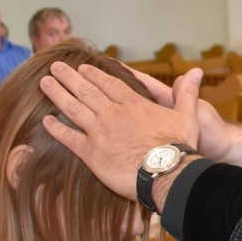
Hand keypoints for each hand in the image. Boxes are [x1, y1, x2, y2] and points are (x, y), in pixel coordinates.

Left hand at [41, 63, 204, 199]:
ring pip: (73, 108)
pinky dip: (57, 129)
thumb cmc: (179, 146)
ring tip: (44, 83)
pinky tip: (46, 121)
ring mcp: (99, 132)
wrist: (166, 173)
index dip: (94, 74)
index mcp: (133, 104)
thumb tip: (197, 72)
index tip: (82, 67)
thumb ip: (187, 93)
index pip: (109, 84)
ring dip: (58, 94)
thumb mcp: (187, 115)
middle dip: (69, 77)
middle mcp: (112, 113)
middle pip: (86, 91)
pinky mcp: (91, 153)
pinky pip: (69, 138)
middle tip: (54, 67)